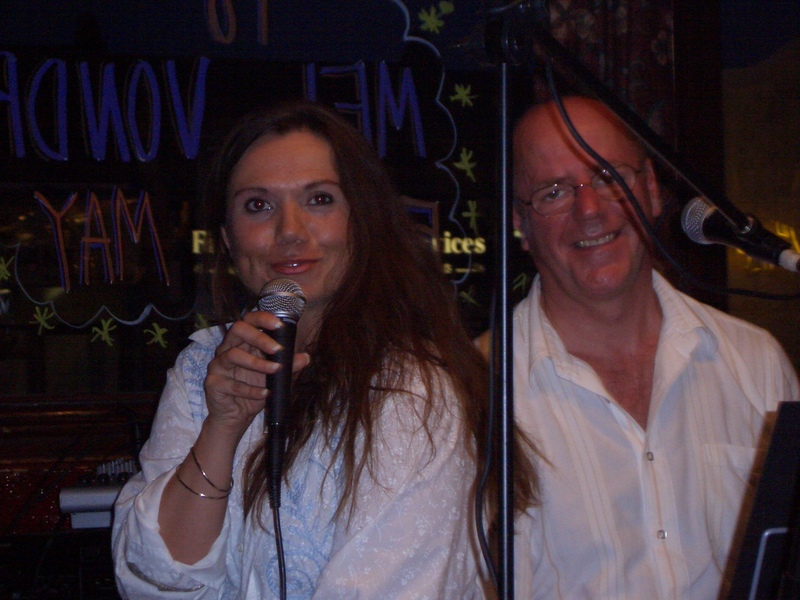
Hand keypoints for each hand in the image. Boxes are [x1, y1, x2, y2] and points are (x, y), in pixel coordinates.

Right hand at [203, 310, 310, 441]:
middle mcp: (227, 349)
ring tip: (275, 370)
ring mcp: (218, 365)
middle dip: (259, 337)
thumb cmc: (254, 391)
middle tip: (278, 350)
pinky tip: (265, 393)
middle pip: (238, 330)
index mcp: (242, 343)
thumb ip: (289, 366)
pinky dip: (250, 389)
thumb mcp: (275, 378)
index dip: (262, 318)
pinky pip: (231, 383)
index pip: (248, 320)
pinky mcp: (213, 383)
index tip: (279, 325)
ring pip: (233, 355)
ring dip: (257, 363)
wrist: (236, 417)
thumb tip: (306, 357)